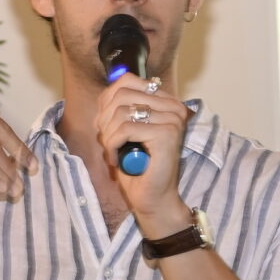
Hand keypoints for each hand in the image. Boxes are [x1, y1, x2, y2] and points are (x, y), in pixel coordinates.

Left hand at [91, 71, 194, 234]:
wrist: (152, 199)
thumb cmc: (138, 168)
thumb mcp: (124, 131)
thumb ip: (119, 108)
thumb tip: (106, 92)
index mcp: (166, 101)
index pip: (127, 81)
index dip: (107, 103)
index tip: (107, 127)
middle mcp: (174, 106)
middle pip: (121, 94)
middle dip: (105, 120)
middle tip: (108, 142)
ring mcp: (173, 119)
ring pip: (121, 112)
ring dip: (108, 135)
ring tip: (113, 152)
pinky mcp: (167, 134)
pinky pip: (125, 129)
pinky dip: (112, 145)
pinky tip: (116, 159)